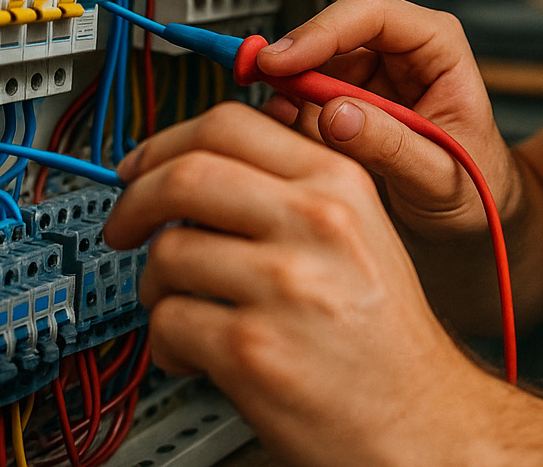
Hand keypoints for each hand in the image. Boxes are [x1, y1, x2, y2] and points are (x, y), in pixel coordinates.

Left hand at [104, 103, 494, 466]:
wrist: (419, 419)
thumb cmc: (387, 335)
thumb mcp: (360, 231)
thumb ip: (293, 186)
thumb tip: (202, 162)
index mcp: (339, 184)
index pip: (230, 124)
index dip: (166, 143)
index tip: (141, 166)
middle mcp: (315, 224)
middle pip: (185, 175)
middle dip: (134, 202)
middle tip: (124, 227)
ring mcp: (283, 285)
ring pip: (167, 253)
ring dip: (155, 286)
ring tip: (182, 308)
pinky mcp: (252, 351)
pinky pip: (168, 323)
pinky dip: (167, 345)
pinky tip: (198, 354)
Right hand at [254, 0, 520, 248]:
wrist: (472, 214)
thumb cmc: (476, 184)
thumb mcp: (441, 175)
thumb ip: (392, 147)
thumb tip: (337, 116)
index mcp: (436, 47)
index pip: (371, 12)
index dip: (320, 31)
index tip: (281, 61)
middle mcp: (398, 52)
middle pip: (330, 33)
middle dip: (292, 62)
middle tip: (258, 89)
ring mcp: (368, 77)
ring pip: (310, 66)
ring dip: (290, 96)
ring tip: (291, 132)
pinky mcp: (343, 103)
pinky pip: (304, 98)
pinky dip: (290, 118)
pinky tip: (294, 140)